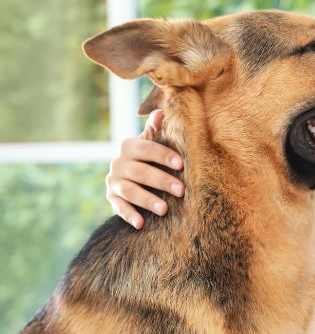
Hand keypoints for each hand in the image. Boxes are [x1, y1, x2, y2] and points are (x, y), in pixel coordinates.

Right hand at [106, 109, 184, 228]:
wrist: (128, 178)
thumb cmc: (148, 159)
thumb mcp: (151, 143)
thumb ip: (156, 130)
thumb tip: (163, 109)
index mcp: (130, 147)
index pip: (146, 148)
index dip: (163, 155)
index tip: (181, 164)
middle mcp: (118, 163)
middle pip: (140, 171)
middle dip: (162, 181)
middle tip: (182, 191)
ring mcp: (114, 182)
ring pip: (130, 190)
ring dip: (147, 200)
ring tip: (165, 210)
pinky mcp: (112, 199)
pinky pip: (119, 207)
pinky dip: (129, 215)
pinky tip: (141, 224)